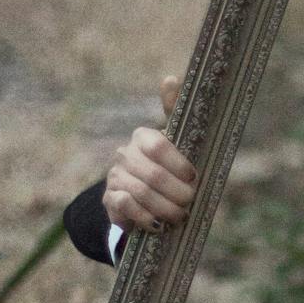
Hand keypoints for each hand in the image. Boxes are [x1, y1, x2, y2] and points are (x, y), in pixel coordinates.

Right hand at [103, 74, 195, 237]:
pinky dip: (147, 218)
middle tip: (191, 200)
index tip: (193, 176)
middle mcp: (125, 154)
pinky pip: (127, 207)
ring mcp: (116, 177)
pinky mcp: (110, 199)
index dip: (178, 163)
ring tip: (181, 216)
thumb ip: (175, 112)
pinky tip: (159, 225)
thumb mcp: (177, 142)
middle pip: (153, 174)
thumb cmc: (168, 167)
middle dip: (177, 191)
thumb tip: (170, 78)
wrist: (143, 199)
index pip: (158, 146)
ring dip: (166, 208)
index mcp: (143, 137)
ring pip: (142, 193)